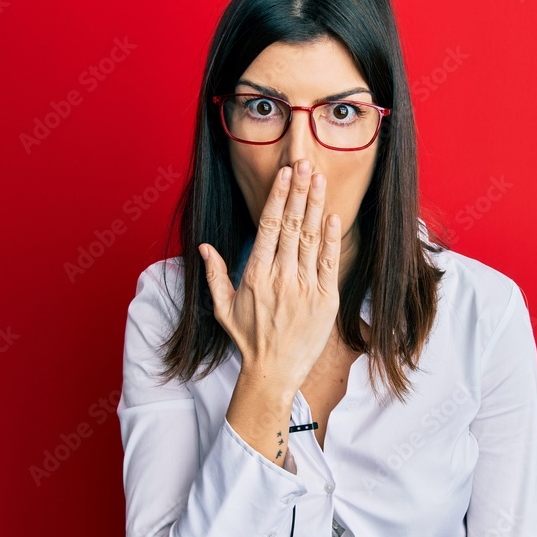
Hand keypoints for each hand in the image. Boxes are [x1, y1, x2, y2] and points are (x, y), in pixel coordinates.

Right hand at [198, 160, 341, 397]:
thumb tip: (204, 247)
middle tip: (305, 163)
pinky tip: (332, 215)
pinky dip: (330, 239)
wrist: (274, 373)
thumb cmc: (248, 339)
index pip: (268, 227)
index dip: (278, 198)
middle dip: (298, 192)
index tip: (284, 175)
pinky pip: (327, 263)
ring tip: (319, 179)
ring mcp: (304, 288)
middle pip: (292, 226)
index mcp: (256, 276)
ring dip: (315, 207)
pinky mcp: (325, 300)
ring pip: (310, 239)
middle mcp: (280, 278)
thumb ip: (216, 275)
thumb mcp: (223, 308)